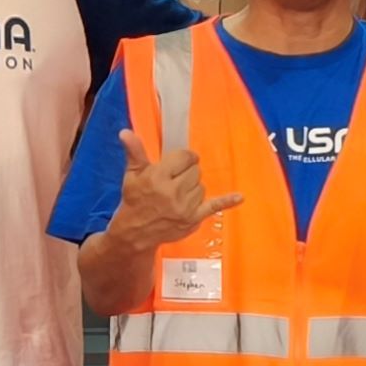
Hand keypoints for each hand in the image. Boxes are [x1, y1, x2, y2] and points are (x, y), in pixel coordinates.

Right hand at [112, 129, 239, 252]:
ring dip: (193, 186)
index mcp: (158, 178)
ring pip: (202, 186)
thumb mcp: (132, 175)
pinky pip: (214, 206)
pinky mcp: (194, 219)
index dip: (183, 158)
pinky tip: (239, 197)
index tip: (179, 161)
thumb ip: (134, 152)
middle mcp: (173, 192)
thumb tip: (126, 132)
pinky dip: (227, 201)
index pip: (184, 158)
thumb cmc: (134, 201)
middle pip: (195, 171)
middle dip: (187, 172)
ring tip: (178, 193)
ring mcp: (185, 207)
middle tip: (175, 179)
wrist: (135, 232)